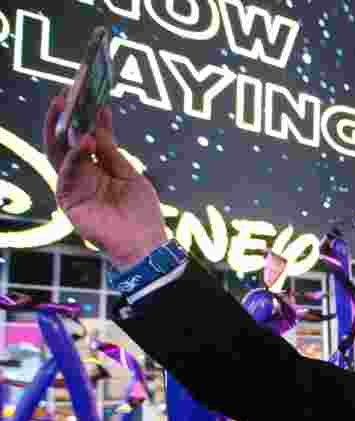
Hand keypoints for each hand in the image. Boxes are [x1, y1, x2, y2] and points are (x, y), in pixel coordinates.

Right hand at [44, 93, 165, 267]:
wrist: (145, 242)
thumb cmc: (140, 211)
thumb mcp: (128, 173)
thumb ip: (111, 149)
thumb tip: (101, 118)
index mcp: (94, 169)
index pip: (81, 137)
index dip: (80, 116)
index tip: (86, 93)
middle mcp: (79, 175)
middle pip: (62, 141)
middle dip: (62, 117)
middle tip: (67, 92)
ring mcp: (72, 187)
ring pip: (58, 153)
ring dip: (64, 130)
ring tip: (73, 108)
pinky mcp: (68, 200)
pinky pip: (66, 173)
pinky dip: (74, 156)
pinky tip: (85, 143)